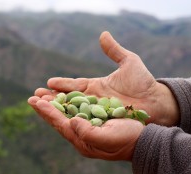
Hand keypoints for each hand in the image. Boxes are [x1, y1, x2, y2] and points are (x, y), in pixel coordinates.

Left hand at [28, 96, 143, 160]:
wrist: (143, 139)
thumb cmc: (128, 139)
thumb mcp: (109, 138)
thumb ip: (88, 133)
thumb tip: (71, 122)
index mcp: (83, 141)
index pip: (61, 125)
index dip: (49, 112)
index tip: (36, 101)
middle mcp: (82, 134)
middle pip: (59, 120)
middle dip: (45, 108)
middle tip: (32, 97)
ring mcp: (88, 127)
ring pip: (66, 114)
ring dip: (53, 104)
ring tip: (41, 95)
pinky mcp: (94, 119)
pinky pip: (76, 109)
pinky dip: (67, 102)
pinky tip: (62, 96)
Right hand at [35, 31, 178, 125]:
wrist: (156, 102)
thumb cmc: (144, 82)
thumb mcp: (129, 63)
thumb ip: (114, 50)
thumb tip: (103, 34)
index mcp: (96, 86)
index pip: (74, 85)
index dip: (62, 84)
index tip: (49, 82)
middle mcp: (93, 100)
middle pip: (68, 100)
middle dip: (51, 99)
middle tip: (34, 97)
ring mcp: (96, 112)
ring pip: (71, 111)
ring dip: (55, 110)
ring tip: (39, 106)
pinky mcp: (101, 122)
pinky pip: (82, 121)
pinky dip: (69, 120)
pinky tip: (57, 120)